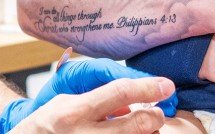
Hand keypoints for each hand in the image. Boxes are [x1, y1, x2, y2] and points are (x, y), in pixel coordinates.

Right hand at [0, 58, 177, 132]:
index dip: (147, 88)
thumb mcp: (67, 102)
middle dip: (154, 117)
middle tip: (158, 112)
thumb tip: (131, 102)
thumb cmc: (47, 123)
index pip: (119, 93)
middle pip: (134, 126)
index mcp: (74, 111)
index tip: (167, 86)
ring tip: (143, 128)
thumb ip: (99, 99)